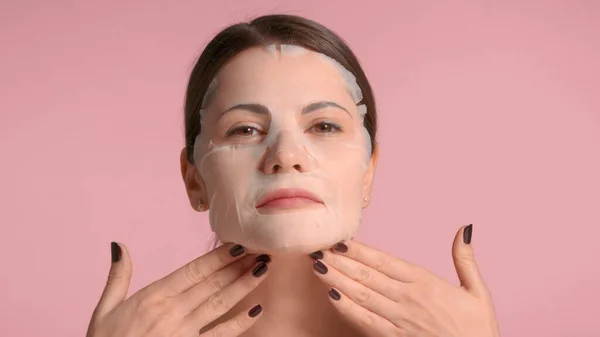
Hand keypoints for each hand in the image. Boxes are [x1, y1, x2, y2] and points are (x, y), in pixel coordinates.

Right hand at [87, 242, 269, 336]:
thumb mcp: (105, 310)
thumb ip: (118, 277)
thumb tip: (119, 246)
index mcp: (153, 297)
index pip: (194, 270)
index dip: (219, 256)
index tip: (239, 244)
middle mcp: (172, 312)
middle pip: (212, 283)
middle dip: (238, 266)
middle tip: (260, 250)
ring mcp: (184, 333)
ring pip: (221, 304)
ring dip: (244, 286)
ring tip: (263, 270)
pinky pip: (221, 336)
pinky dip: (240, 323)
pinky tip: (257, 310)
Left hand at [311, 225, 499, 336]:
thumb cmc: (477, 329)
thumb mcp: (477, 292)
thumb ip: (464, 259)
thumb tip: (463, 228)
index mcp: (426, 283)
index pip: (385, 261)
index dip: (360, 250)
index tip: (339, 240)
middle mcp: (409, 299)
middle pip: (367, 275)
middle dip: (340, 261)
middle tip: (318, 247)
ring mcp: (399, 320)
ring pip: (362, 295)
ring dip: (337, 279)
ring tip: (318, 265)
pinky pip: (365, 321)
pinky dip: (346, 308)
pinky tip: (331, 295)